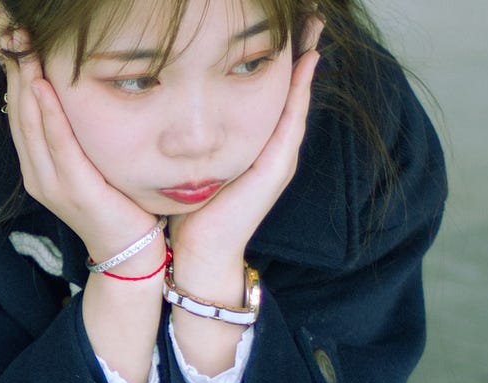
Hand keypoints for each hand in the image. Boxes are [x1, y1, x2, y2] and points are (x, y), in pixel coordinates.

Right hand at [0, 30, 160, 265]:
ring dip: (24, 79)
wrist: (130, 253)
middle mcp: (36, 171)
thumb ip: (78, 133)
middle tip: (7, 23)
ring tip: (21, 44)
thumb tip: (75, 90)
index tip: (9, 30)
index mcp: (37, 163)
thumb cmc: (117, 203)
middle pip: (17, 107)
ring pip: (30, 121)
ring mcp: (50, 182)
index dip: (12, 66)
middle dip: (12, 63)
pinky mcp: (72, 190)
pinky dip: (49, 114)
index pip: (18, 105)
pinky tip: (43, 85)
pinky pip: (57, 144)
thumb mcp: (92, 161)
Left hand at [167, 22, 323, 266]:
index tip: (286, 27)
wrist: (200, 254)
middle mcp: (272, 149)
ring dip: (306, 66)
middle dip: (301, 53)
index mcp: (253, 146)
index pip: (271, 94)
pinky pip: (290, 124)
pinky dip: (298, 95)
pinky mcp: (276, 169)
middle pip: (292, 92)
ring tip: (312, 31)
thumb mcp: (195, 164)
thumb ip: (195, 140)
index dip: (280, 61)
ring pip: (296, 101)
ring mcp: (278, 158)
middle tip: (311, 17)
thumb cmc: (193, 211)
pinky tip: (303, 67)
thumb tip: (175, 104)